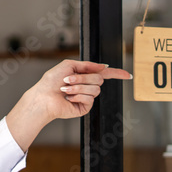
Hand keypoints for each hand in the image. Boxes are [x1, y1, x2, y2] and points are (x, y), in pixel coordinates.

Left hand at [6, 60, 132, 150]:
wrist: (43, 96)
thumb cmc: (51, 81)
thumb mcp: (68, 65)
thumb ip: (87, 64)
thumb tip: (104, 66)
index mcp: (84, 75)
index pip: (104, 74)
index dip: (117, 73)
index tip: (128, 75)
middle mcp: (87, 86)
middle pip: (99, 79)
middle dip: (83, 78)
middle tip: (68, 80)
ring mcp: (87, 97)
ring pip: (95, 89)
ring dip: (78, 87)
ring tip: (65, 89)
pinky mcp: (85, 107)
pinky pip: (90, 99)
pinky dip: (77, 96)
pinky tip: (68, 98)